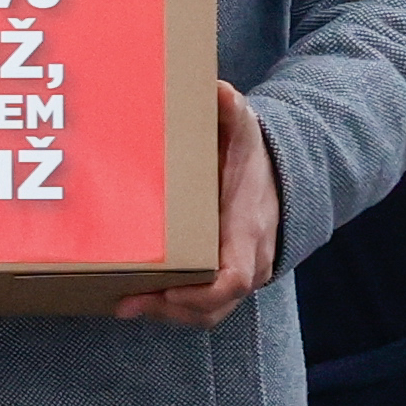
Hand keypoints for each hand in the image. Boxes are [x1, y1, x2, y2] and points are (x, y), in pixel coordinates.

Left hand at [107, 85, 288, 328]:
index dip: (198, 294)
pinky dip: (174, 310)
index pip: (233, 279)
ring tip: (123, 304)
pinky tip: (137, 300)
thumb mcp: (245, 130)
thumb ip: (231, 111)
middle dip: (168, 311)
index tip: (163, 290)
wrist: (282, 176)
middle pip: (212, 308)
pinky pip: (204, 308)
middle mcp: (249, 261)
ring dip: (166, 315)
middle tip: (123, 302)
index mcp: (247, 230)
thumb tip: (216, 90)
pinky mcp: (227, 280)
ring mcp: (241, 275)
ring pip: (206, 314)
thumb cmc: (255, 156)